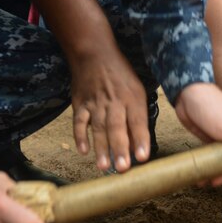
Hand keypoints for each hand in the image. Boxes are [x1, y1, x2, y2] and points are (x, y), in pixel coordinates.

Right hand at [68, 46, 149, 172]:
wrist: (94, 54)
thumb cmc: (121, 75)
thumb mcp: (137, 89)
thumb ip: (138, 115)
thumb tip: (139, 144)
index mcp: (133, 97)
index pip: (138, 121)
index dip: (140, 139)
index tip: (143, 158)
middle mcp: (115, 101)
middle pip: (117, 127)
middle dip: (120, 148)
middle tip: (122, 168)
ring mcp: (96, 103)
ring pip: (98, 128)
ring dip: (101, 148)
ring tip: (104, 167)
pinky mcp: (80, 104)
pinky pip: (79, 122)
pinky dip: (80, 136)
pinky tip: (83, 151)